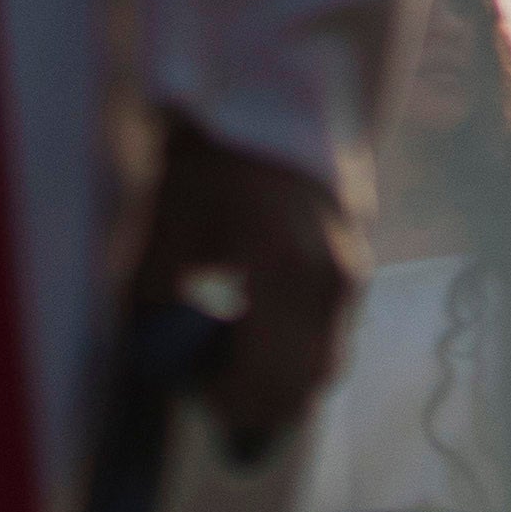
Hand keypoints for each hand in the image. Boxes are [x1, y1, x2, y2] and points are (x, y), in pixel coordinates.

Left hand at [131, 119, 358, 451]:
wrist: (274, 107)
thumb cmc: (212, 162)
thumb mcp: (169, 225)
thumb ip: (159, 298)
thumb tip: (154, 354)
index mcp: (283, 272)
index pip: (272, 380)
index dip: (231, 404)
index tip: (191, 393)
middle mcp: (331, 283)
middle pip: (308, 387)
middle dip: (259, 402)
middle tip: (209, 389)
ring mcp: (351, 279)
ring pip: (325, 369)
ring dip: (280, 380)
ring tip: (229, 358)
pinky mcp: (356, 273)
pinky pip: (329, 338)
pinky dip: (293, 352)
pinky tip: (254, 330)